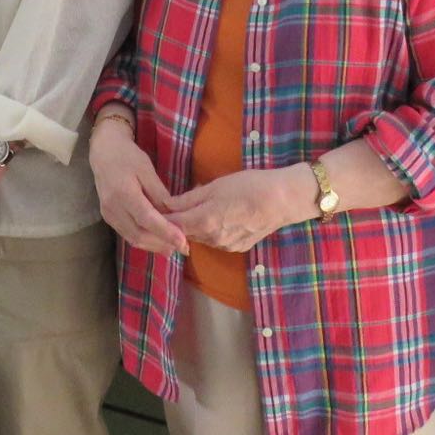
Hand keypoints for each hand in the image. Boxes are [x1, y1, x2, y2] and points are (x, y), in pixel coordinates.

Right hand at [89, 117, 186, 255]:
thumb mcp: (147, 169)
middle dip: (162, 244)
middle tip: (183, 248)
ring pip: (133, 238)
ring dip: (154, 246)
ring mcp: (108, 214)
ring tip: (174, 247)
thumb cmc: (128, 156)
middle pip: (139, 234)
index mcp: (123, 193)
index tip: (183, 242)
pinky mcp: (108, 217)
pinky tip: (158, 241)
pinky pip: (127, 234)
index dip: (165, 233)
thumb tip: (174, 215)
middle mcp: (113, 208)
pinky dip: (144, 240)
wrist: (103, 151)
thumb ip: (159, 193)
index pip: (146, 219)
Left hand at [164, 166, 306, 251]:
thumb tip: (166, 204)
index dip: (159, 218)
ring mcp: (225, 246)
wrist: (283, 201)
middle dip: (176, 223)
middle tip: (171, 208)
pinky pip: (216, 240)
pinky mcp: (237, 248)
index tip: (151, 210)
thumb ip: (189, 198)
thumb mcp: (215, 186)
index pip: (172, 225)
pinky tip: (218, 217)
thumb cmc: (249, 186)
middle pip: (184, 233)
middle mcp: (212, 239)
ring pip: (200, 237)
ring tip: (196, 209)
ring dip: (194, 227)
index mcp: (203, 222)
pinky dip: (211, 230)